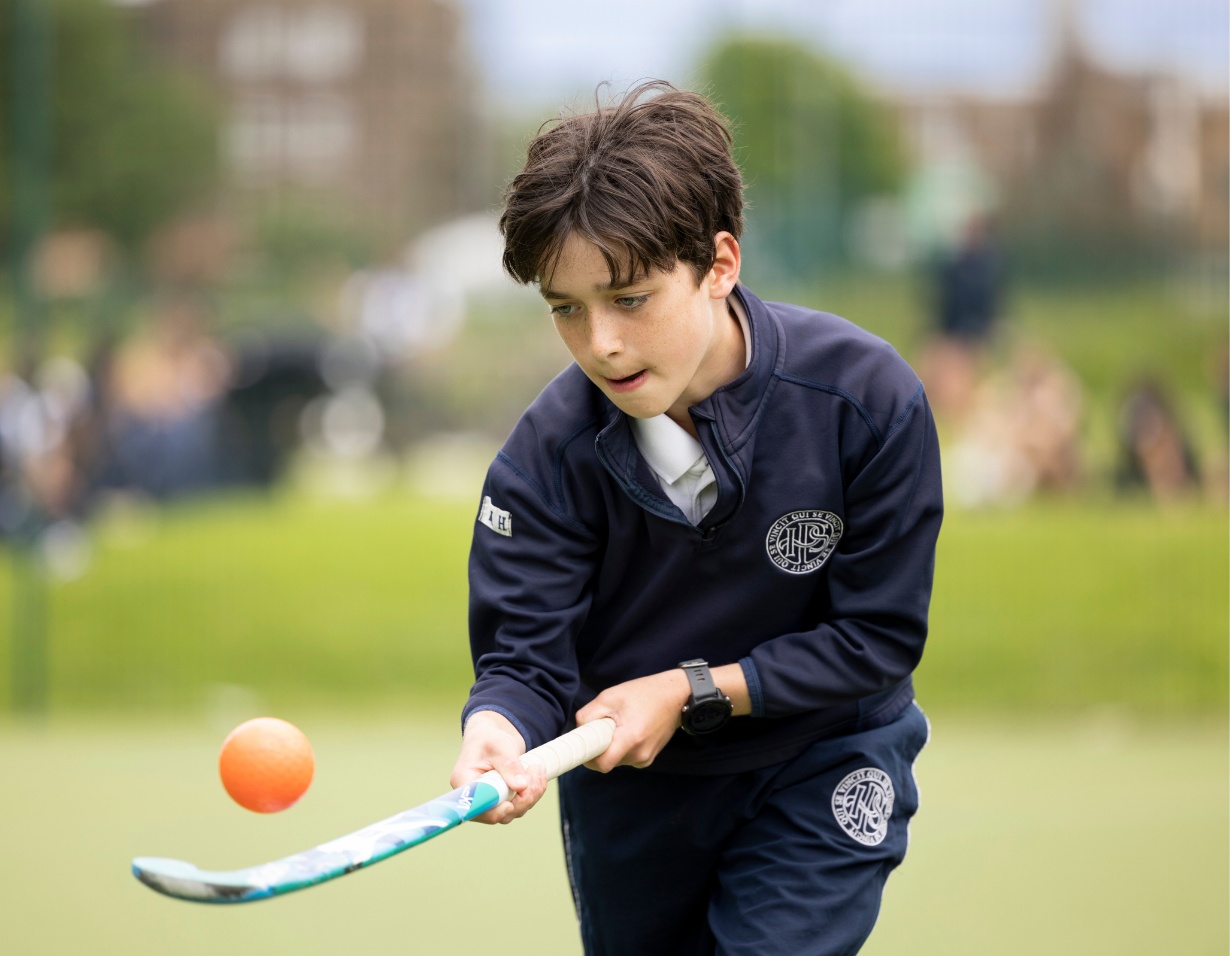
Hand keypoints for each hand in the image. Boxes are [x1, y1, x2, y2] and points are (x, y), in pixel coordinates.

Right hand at [450, 711, 547, 823]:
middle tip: (535, 773)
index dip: (493, 811)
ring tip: (537, 769)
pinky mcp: (502, 802)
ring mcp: (489, 802)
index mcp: (464, 782)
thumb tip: (521, 786)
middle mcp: (474, 797)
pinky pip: (520, 805)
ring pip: (513, 811)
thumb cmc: (490, 739)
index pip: (476, 806)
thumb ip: (509, 765)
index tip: (510, 805)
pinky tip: (537, 774)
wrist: (492, 738)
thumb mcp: (500, 746)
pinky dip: (533, 792)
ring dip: (532, 794)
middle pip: (499, 813)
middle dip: (522, 798)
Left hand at [574, 669, 690, 771]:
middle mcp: (640, 754)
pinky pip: (626, 757)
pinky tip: (631, 729)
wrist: (676, 696)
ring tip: (622, 724)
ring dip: (612, 746)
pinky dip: (622, 746)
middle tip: (605, 725)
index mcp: (630, 738)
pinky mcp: (649, 758)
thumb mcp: (610, 696)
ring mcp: (646, 758)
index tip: (583, 747)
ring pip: (616, 759)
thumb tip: (579, 731)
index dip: (588, 758)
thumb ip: (589, 715)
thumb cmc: (644, 693)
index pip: (601, 764)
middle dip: (601, 746)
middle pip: (607, 761)